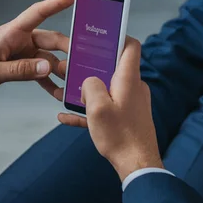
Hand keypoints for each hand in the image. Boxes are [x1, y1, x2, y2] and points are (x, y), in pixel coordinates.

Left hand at [0, 0, 73, 96]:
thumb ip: (18, 70)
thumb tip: (47, 68)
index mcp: (11, 33)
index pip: (39, 12)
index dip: (59, 1)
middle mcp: (20, 39)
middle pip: (52, 40)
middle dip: (70, 50)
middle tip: (84, 64)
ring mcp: (22, 52)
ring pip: (49, 58)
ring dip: (61, 71)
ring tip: (73, 85)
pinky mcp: (20, 64)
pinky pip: (40, 72)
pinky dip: (49, 82)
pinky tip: (58, 93)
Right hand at [58, 37, 163, 180]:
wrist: (137, 166)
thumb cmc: (120, 137)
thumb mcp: (97, 108)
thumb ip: (90, 86)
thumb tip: (88, 81)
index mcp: (128, 80)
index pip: (131, 47)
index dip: (117, 37)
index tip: (100, 36)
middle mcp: (133, 88)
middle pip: (112, 68)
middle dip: (91, 67)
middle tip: (71, 66)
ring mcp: (131, 104)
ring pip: (106, 89)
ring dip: (86, 90)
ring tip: (65, 92)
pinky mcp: (126, 118)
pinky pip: (105, 109)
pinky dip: (88, 111)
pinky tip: (66, 117)